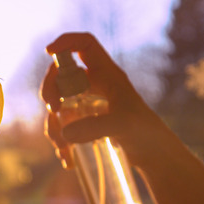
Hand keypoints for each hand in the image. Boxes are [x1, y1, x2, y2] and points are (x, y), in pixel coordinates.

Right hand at [40, 32, 164, 168]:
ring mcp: (87, 105)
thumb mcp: (123, 125)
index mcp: (107, 75)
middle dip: (51, 90)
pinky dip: (60, 143)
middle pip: (61, 75)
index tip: (49, 51)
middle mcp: (95, 86)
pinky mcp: (84, 124)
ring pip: (57, 105)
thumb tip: (65, 134)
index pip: (85, 45)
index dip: (66, 42)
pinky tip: (68, 161)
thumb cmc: (146, 133)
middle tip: (54, 109)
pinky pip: (62, 127)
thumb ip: (95, 127)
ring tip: (64, 149)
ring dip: (53, 125)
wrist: (154, 155)